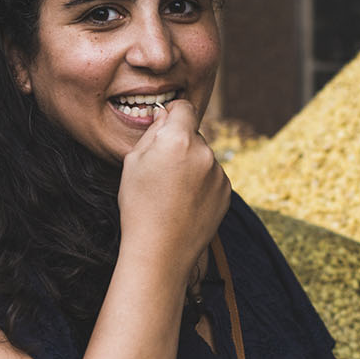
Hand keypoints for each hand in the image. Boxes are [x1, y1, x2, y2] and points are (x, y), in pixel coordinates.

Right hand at [118, 100, 230, 277]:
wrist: (160, 251)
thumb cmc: (138, 206)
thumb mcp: (133, 162)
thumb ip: (153, 132)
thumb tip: (167, 116)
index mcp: (178, 140)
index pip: (184, 107)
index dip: (173, 114)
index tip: (166, 125)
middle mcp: (204, 152)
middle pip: (193, 135)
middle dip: (180, 144)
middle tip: (162, 171)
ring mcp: (218, 173)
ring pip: (203, 157)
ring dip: (192, 165)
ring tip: (172, 193)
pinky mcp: (227, 192)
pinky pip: (213, 178)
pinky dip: (202, 184)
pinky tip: (185, 203)